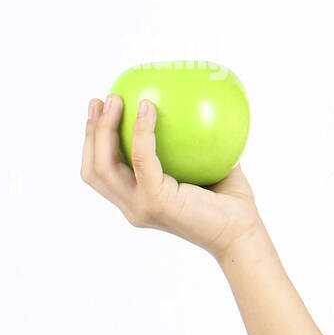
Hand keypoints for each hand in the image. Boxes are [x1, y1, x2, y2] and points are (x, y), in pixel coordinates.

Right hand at [81, 93, 263, 260]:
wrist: (243, 235)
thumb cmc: (233, 207)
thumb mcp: (210, 170)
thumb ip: (196, 148)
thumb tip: (196, 111)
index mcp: (140, 202)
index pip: (103, 174)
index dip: (94, 143)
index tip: (100, 112)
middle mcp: (134, 207)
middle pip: (94, 169)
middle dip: (91, 133)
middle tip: (100, 101)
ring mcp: (141, 206)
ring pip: (104, 165)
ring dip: (104, 129)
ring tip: (116, 100)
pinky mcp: (156, 200)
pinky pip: (142, 158)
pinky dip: (141, 131)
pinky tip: (148, 108)